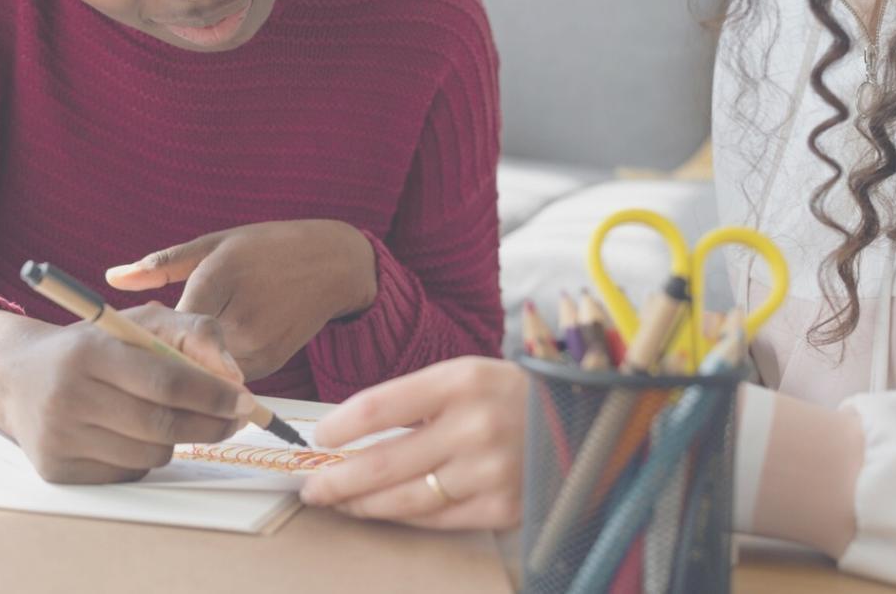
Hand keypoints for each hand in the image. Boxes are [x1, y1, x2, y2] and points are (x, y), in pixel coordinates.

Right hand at [0, 306, 251, 483]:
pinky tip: (130, 434)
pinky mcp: (56, 470)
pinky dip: (143, 457)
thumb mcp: (136, 322)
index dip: (212, 395)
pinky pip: (126, 473)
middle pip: (161, 425)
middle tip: (235, 419)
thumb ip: (192, 331)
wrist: (16, 376)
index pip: (165, 382)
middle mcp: (68, 395)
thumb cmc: (90, 345)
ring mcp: (58, 437)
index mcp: (89, 351)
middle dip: (209, 424)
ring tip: (170, 418)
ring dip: (176, 440)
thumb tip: (234, 375)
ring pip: (149, 455)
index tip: (246, 401)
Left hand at [105, 220, 377, 380]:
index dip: (143, 340)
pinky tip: (203, 358)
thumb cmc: (265, 247)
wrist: (331, 265)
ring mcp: (258, 345)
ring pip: (204, 373)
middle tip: (138, 357)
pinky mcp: (270, 364)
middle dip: (161, 357)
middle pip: (183, 356)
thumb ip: (159, 265)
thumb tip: (111, 278)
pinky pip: (227, 378)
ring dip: (186, 369)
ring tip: (170, 356)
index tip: (124, 345)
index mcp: (218, 281)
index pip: (167, 328)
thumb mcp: (212, 245)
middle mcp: (239, 318)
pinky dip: (212, 373)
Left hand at [299, 357, 525, 528]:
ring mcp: (490, 472)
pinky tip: (381, 511)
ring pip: (404, 500)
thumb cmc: (508, 397)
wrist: (584, 425)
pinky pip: (437, 519)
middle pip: (382, 463)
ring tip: (338, 502)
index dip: (339, 428)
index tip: (318, 439)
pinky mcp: (503, 508)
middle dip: (337, 480)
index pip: (378, 408)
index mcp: (459, 381)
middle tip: (311, 487)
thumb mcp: (464, 377)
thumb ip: (414, 402)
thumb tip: (349, 434)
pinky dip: (403, 518)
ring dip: (362, 504)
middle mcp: (474, 427)